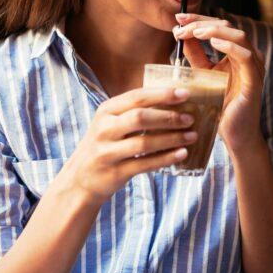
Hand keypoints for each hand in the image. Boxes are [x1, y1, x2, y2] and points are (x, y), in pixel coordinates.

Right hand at [60, 86, 197, 204]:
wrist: (80, 179)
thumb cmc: (105, 144)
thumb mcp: (111, 122)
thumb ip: (134, 111)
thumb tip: (175, 100)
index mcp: (106, 111)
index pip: (137, 97)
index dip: (163, 94)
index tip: (185, 93)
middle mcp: (104, 129)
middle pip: (140, 118)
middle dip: (169, 117)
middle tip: (190, 119)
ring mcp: (107, 152)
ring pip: (144, 143)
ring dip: (172, 139)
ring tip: (192, 136)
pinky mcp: (115, 172)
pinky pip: (145, 164)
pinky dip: (166, 158)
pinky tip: (182, 154)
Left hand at [173, 13, 264, 153]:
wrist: (234, 134)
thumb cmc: (220, 106)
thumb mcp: (203, 75)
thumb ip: (195, 55)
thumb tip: (180, 34)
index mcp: (236, 52)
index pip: (219, 26)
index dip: (199, 18)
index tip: (178, 18)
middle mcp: (247, 55)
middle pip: (227, 26)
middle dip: (202, 22)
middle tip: (181, 25)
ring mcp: (253, 66)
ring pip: (238, 36)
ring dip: (214, 30)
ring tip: (194, 32)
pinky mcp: (254, 80)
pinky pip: (245, 56)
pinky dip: (230, 46)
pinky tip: (213, 43)